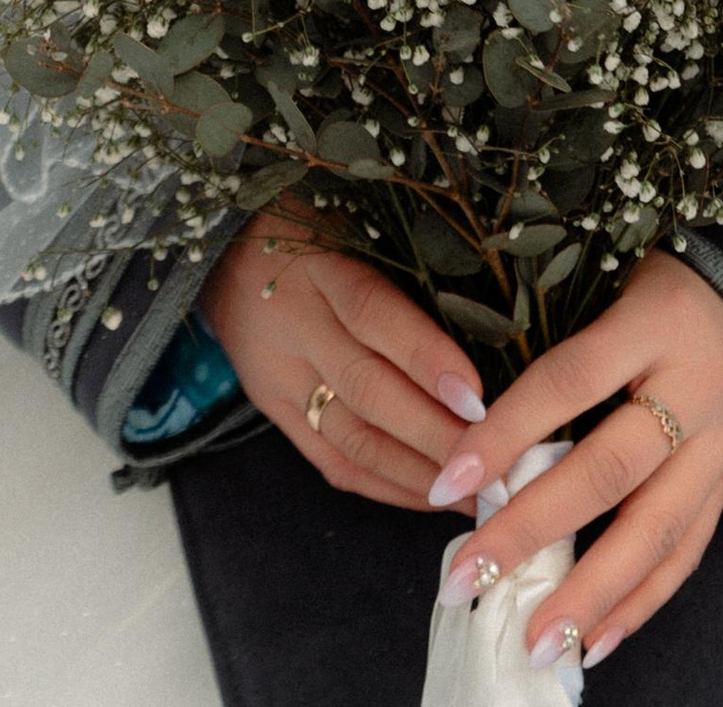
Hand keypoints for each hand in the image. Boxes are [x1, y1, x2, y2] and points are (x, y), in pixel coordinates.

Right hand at [202, 208, 487, 508]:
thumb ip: (408, 268)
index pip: (371, 312)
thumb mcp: (357, 223)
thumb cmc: (314, 225)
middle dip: (435, 435)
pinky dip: (385, 485)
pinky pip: (332, 462)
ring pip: (352, 438)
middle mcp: (295, 326)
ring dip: (418, 473)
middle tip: (497, 464)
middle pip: (366, 389)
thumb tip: (493, 326)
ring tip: (478, 494)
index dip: (424, 356)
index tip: (479, 396)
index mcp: (319, 264)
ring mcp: (280, 378)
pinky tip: (429, 498)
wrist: (225, 251)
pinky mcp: (275, 412)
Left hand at [429, 250, 722, 668]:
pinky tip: (593, 641)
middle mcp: (695, 387)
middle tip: (468, 579)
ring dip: (589, 593)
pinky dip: (639, 603)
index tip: (444, 481)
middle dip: (532, 533)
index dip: (505, 432)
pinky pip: (687, 554)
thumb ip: (555, 348)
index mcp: (653, 322)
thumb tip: (472, 433)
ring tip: (536, 640)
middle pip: (608, 470)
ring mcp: (721, 443)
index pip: (567, 380)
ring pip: (654, 529)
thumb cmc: (657, 284)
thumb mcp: (608, 284)